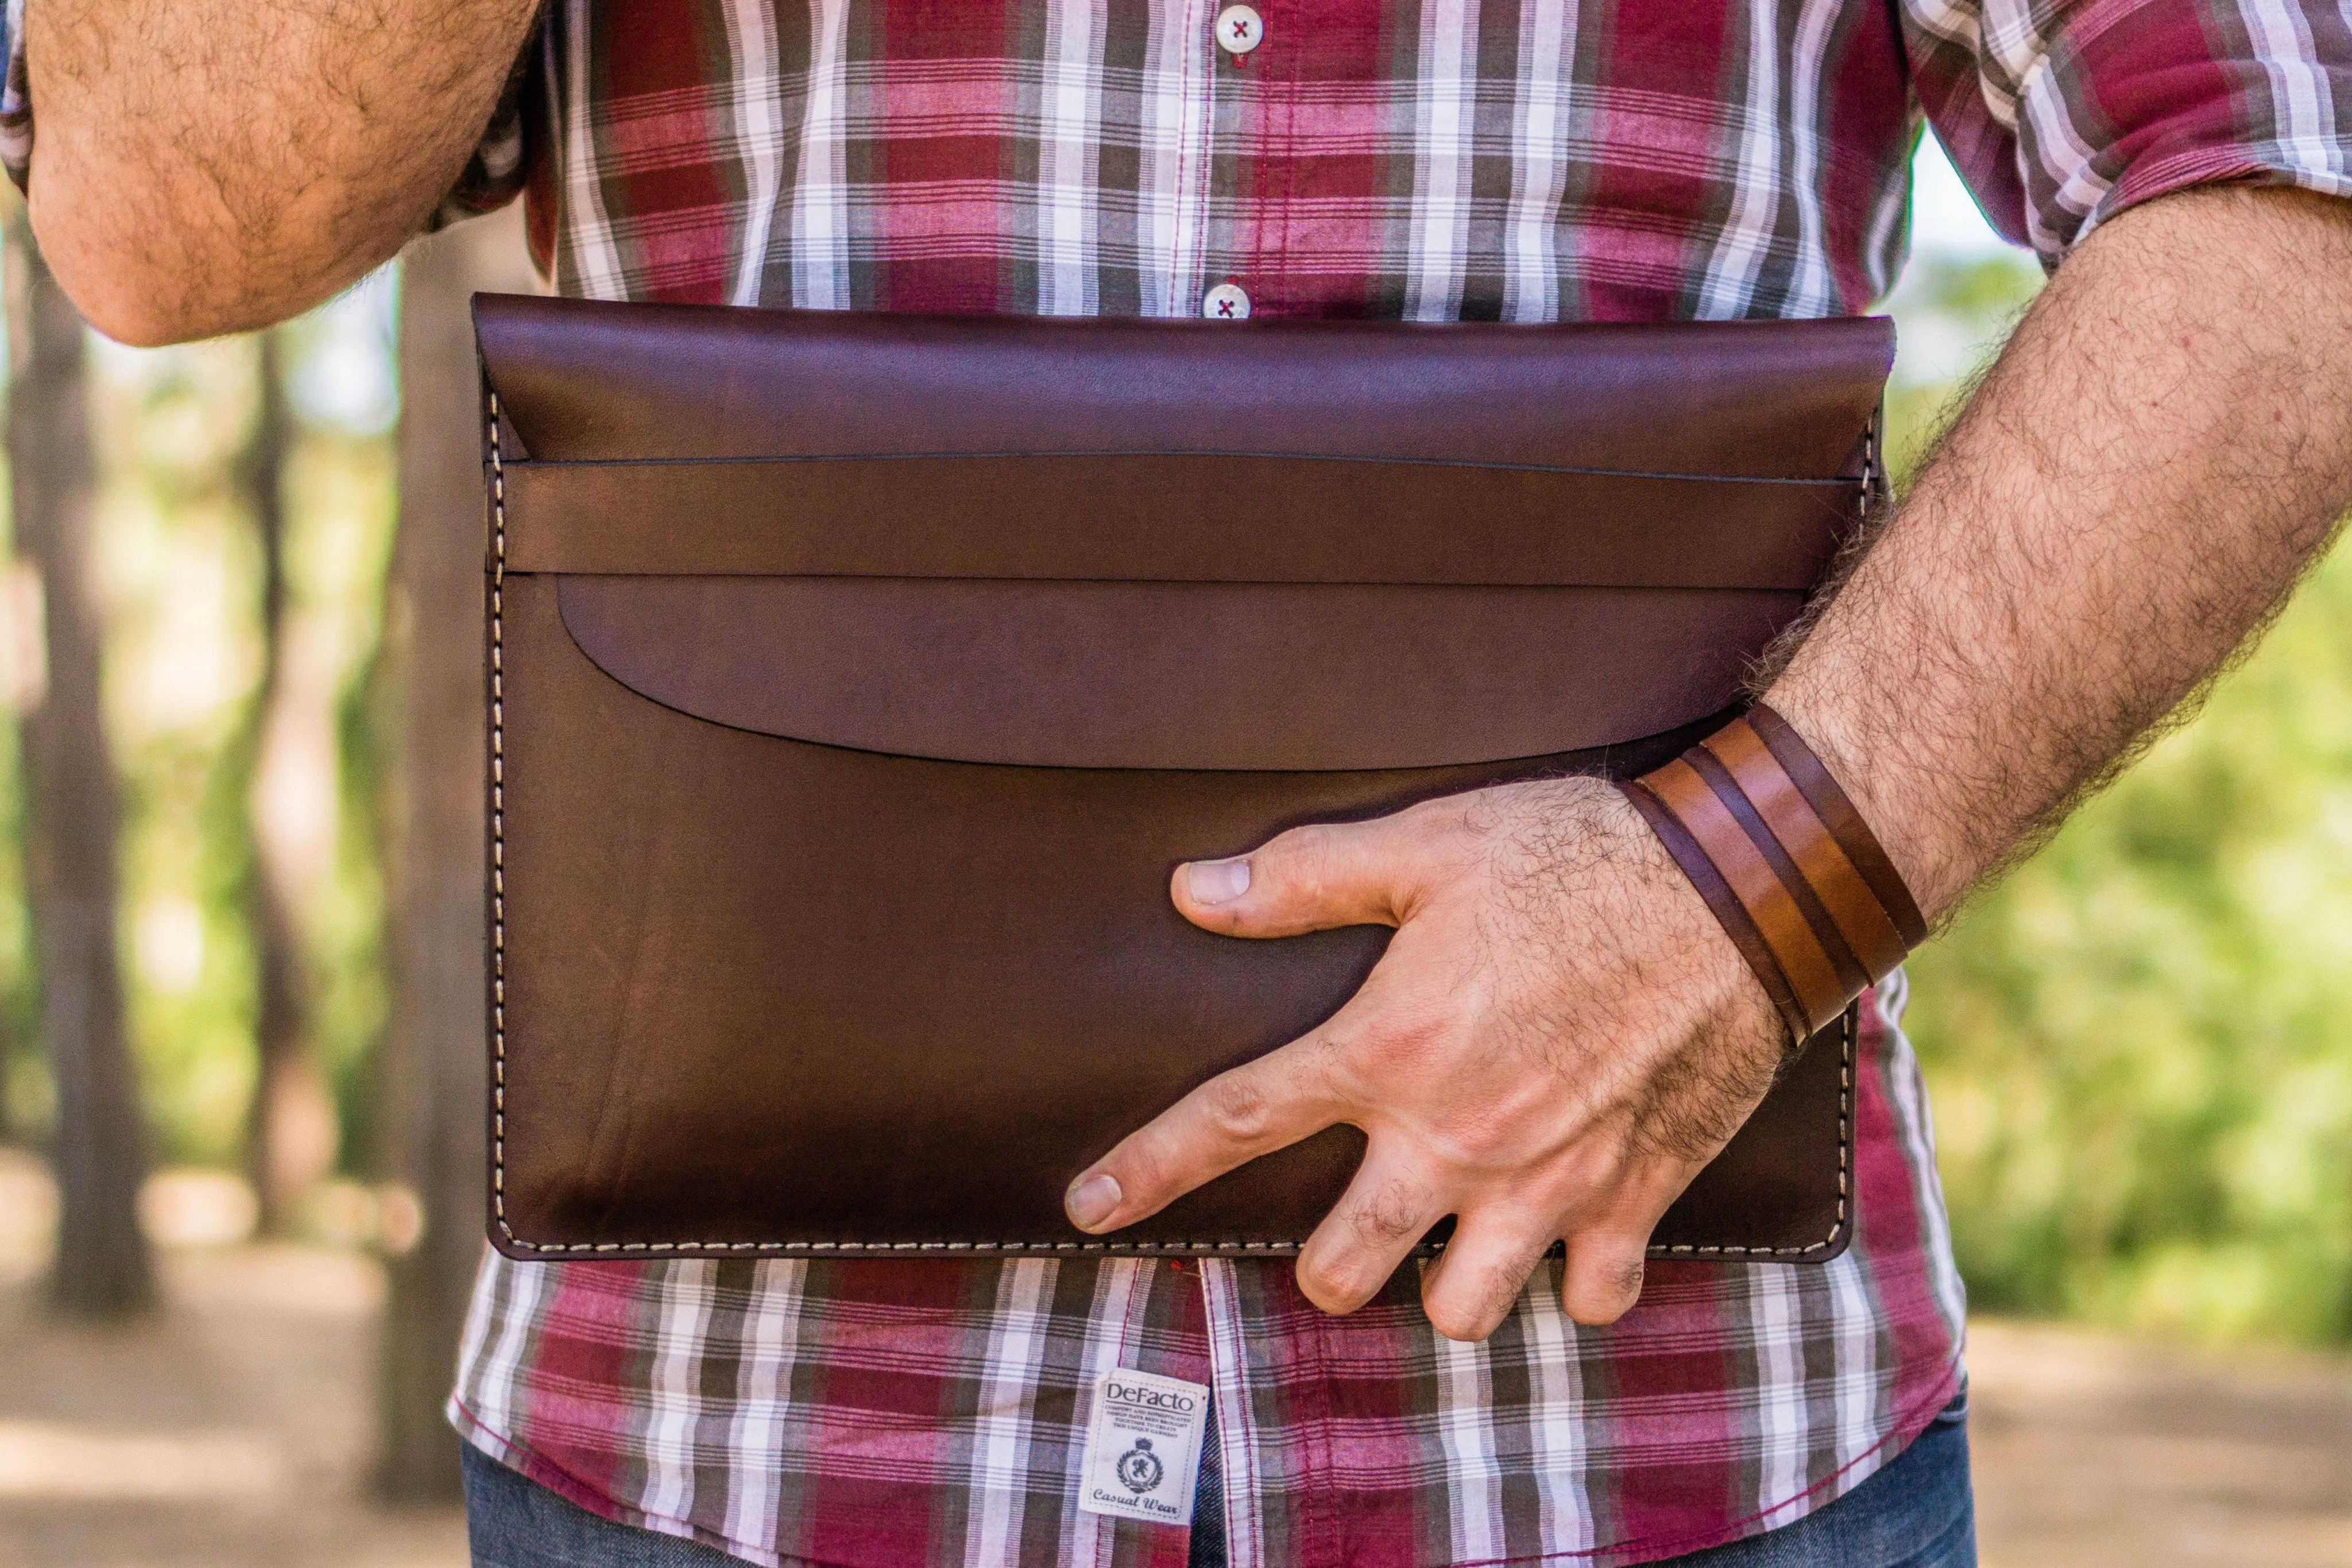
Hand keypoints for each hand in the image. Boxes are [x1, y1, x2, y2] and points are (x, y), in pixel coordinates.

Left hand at [1061, 776, 1789, 1340]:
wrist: (1741, 889)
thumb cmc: (1578, 855)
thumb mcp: (1430, 844)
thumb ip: (1306, 877)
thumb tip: (1193, 893)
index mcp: (1390, 1048)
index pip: (1237, 1122)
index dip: (1150, 1169)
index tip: (1089, 1209)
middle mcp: (1456, 1137)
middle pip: (1341, 1266)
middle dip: (1325, 1262)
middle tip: (1344, 1227)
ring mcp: (1547, 1183)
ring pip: (1460, 1309)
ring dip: (1444, 1284)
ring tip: (1452, 1237)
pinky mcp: (1634, 1199)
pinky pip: (1588, 1300)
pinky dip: (1573, 1283)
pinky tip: (1565, 1237)